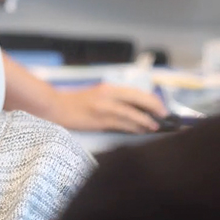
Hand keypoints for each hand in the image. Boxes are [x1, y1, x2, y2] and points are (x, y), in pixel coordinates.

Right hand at [48, 84, 167, 133]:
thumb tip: (136, 109)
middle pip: (138, 99)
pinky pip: (122, 124)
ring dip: (146, 121)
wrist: (55, 107)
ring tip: (155, 126)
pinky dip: (134, 128)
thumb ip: (113, 100)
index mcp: (108, 88)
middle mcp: (108, 95)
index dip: (151, 100)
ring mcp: (104, 108)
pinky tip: (141, 131)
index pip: (136, 92)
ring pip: (132, 114)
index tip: (161, 107)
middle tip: (165, 116)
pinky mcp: (99, 120)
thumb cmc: (75, 103)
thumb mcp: (96, 96)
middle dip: (154, 108)